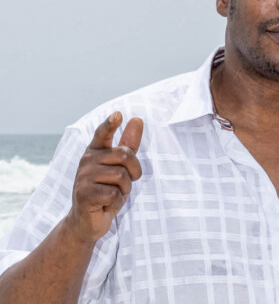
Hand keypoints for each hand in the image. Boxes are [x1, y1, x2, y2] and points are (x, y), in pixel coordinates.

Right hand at [67, 112, 142, 243]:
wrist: (87, 221)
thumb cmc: (107, 190)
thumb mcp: (121, 167)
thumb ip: (129, 144)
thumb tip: (137, 119)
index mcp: (96, 151)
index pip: (103, 133)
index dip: (110, 124)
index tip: (118, 115)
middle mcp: (87, 160)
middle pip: (125, 156)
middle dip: (134, 172)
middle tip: (124, 184)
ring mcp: (83, 176)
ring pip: (121, 176)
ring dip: (124, 190)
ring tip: (112, 195)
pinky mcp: (83, 194)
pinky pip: (114, 194)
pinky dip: (116, 202)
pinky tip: (105, 205)